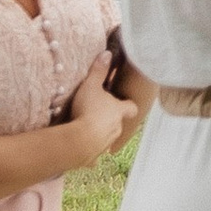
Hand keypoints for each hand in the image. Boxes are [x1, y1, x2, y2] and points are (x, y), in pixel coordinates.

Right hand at [62, 53, 144, 170]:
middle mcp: (117, 128)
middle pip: (118, 124)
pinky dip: (89, 153)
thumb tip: (107, 53)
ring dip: (100, 135)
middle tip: (98, 114)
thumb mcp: (91, 86)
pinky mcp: (93, 157)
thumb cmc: (88, 110)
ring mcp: (106, 144)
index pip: (130, 108)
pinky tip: (81, 151)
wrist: (79, 141)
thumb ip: (99, 70)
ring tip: (87, 130)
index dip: (128, 105)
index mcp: (119, 112)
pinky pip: (92, 156)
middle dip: (111, 120)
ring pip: (107, 139)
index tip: (123, 103)